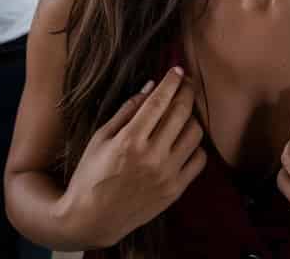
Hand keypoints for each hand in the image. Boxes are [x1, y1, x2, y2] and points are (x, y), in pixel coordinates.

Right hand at [55, 67, 205, 247]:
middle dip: (186, 90)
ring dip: (191, 117)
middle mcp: (152, 157)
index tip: (176, 70)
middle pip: (181, 111)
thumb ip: (127, 109)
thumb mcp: (101, 137)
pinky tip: (184, 140)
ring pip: (194, 133)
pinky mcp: (174, 191)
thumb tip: (151, 85)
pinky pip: (199, 159)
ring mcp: (166, 175)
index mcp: (130, 140)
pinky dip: (195, 145)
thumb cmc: (91, 175)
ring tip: (182, 112)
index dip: (171, 81)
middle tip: (184, 83)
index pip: (159, 101)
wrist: (90, 220)